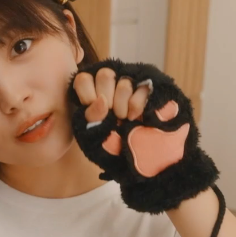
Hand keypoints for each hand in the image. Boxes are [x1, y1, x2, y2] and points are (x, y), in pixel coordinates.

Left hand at [67, 59, 218, 213]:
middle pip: (104, 74)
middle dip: (107, 99)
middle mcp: (113, 85)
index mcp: (93, 94)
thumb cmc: (117, 151)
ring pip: (123, 81)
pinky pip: (141, 88)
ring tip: (126, 120)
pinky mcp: (152, 88)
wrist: (148, 162)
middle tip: (113, 117)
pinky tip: (137, 117)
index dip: (87, 95)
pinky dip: (137, 105)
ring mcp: (133, 85)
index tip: (96, 114)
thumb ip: (90, 120)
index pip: (83, 78)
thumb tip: (99, 101)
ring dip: (122, 106)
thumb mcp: (95, 140)